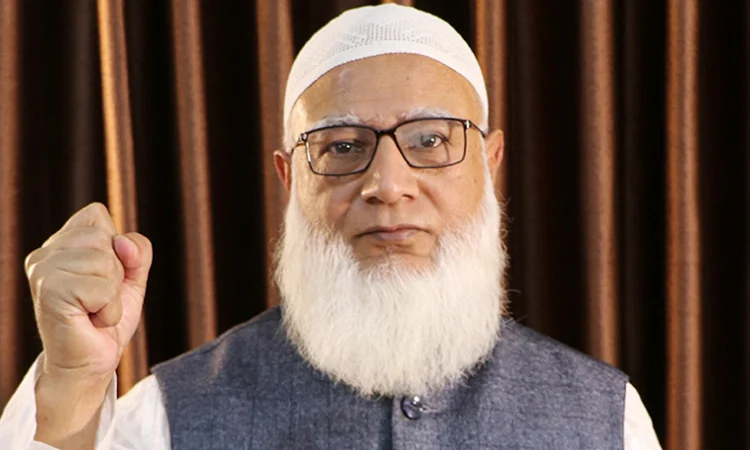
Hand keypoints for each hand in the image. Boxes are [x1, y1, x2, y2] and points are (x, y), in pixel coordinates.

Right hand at [25, 202, 152, 382]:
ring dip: (112, 294)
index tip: (104, 276)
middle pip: (105, 238)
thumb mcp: (132, 277)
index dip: (116, 246)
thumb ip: (137, 250)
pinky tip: (91, 320)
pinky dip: (108, 308)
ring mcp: (43, 271)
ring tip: (94, 310)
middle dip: (116, 273)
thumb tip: (122, 243)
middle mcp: (44, 253)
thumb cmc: (106, 319)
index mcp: (59, 243)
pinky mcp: (49, 292)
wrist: (91, 363)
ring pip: (105, 262)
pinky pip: (102, 288)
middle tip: (99, 299)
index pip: (97, 214)